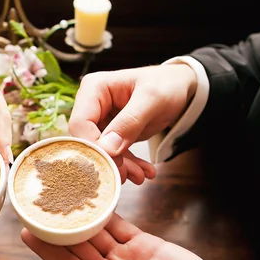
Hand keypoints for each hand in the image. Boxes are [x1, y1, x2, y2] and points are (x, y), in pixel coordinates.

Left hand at [22, 215, 249, 259]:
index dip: (46, 251)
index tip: (26, 232)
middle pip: (75, 246)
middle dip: (55, 226)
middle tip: (35, 203)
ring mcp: (123, 257)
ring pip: (94, 231)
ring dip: (77, 214)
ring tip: (58, 193)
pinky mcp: (142, 244)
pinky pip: (118, 224)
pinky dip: (106, 209)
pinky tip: (92, 195)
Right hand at [69, 65, 197, 182]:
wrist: (179, 87)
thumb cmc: (166, 84)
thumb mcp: (152, 99)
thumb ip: (130, 122)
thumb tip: (107, 148)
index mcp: (94, 88)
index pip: (80, 124)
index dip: (94, 146)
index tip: (116, 160)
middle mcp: (91, 104)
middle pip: (88, 140)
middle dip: (108, 160)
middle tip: (127, 174)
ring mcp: (100, 120)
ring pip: (100, 152)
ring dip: (121, 167)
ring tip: (140, 175)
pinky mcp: (110, 134)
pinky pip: (114, 154)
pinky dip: (128, 165)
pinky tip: (143, 172)